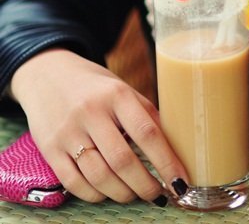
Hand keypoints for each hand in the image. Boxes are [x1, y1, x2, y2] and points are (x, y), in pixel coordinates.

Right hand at [10, 49, 187, 204]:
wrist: (47, 73)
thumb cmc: (94, 85)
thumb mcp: (122, 88)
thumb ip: (145, 114)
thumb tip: (174, 146)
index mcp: (116, 94)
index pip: (147, 133)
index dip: (167, 162)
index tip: (180, 182)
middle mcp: (91, 112)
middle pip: (123, 161)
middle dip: (146, 185)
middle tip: (159, 194)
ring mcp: (68, 132)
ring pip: (100, 176)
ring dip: (123, 193)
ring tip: (135, 194)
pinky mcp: (50, 149)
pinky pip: (75, 183)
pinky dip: (96, 195)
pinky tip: (107, 192)